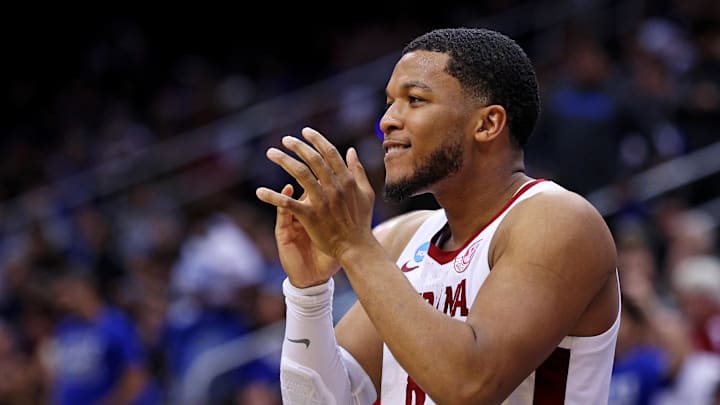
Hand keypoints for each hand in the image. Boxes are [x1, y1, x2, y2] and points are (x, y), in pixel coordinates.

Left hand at [256, 127, 375, 277]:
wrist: (356, 247)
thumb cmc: (361, 221)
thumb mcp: (366, 193)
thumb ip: (358, 170)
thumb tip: (351, 150)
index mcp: (347, 180)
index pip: (330, 153)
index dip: (317, 140)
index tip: (305, 131)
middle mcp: (335, 187)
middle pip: (313, 159)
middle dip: (297, 146)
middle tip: (285, 139)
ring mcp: (322, 201)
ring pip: (300, 174)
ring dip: (284, 161)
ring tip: (271, 153)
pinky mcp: (310, 217)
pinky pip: (288, 203)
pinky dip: (272, 197)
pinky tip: (259, 192)